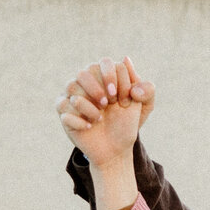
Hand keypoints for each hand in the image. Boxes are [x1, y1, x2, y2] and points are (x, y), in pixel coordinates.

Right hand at [56, 55, 151, 169]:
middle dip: (98, 89)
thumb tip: (127, 61)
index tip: (124, 100)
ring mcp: (73, 96)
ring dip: (88, 105)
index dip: (115, 80)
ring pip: (71, 86)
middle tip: (109, 104)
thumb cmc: (127, 123)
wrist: (116, 148)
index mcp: (105, 76)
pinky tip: (89, 127)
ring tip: (99, 118)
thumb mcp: (144, 107)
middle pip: (84, 71)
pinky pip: (62, 105)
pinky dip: (78, 119)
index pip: (106, 63)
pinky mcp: (64, 112)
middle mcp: (87, 82)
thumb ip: (146, 88)